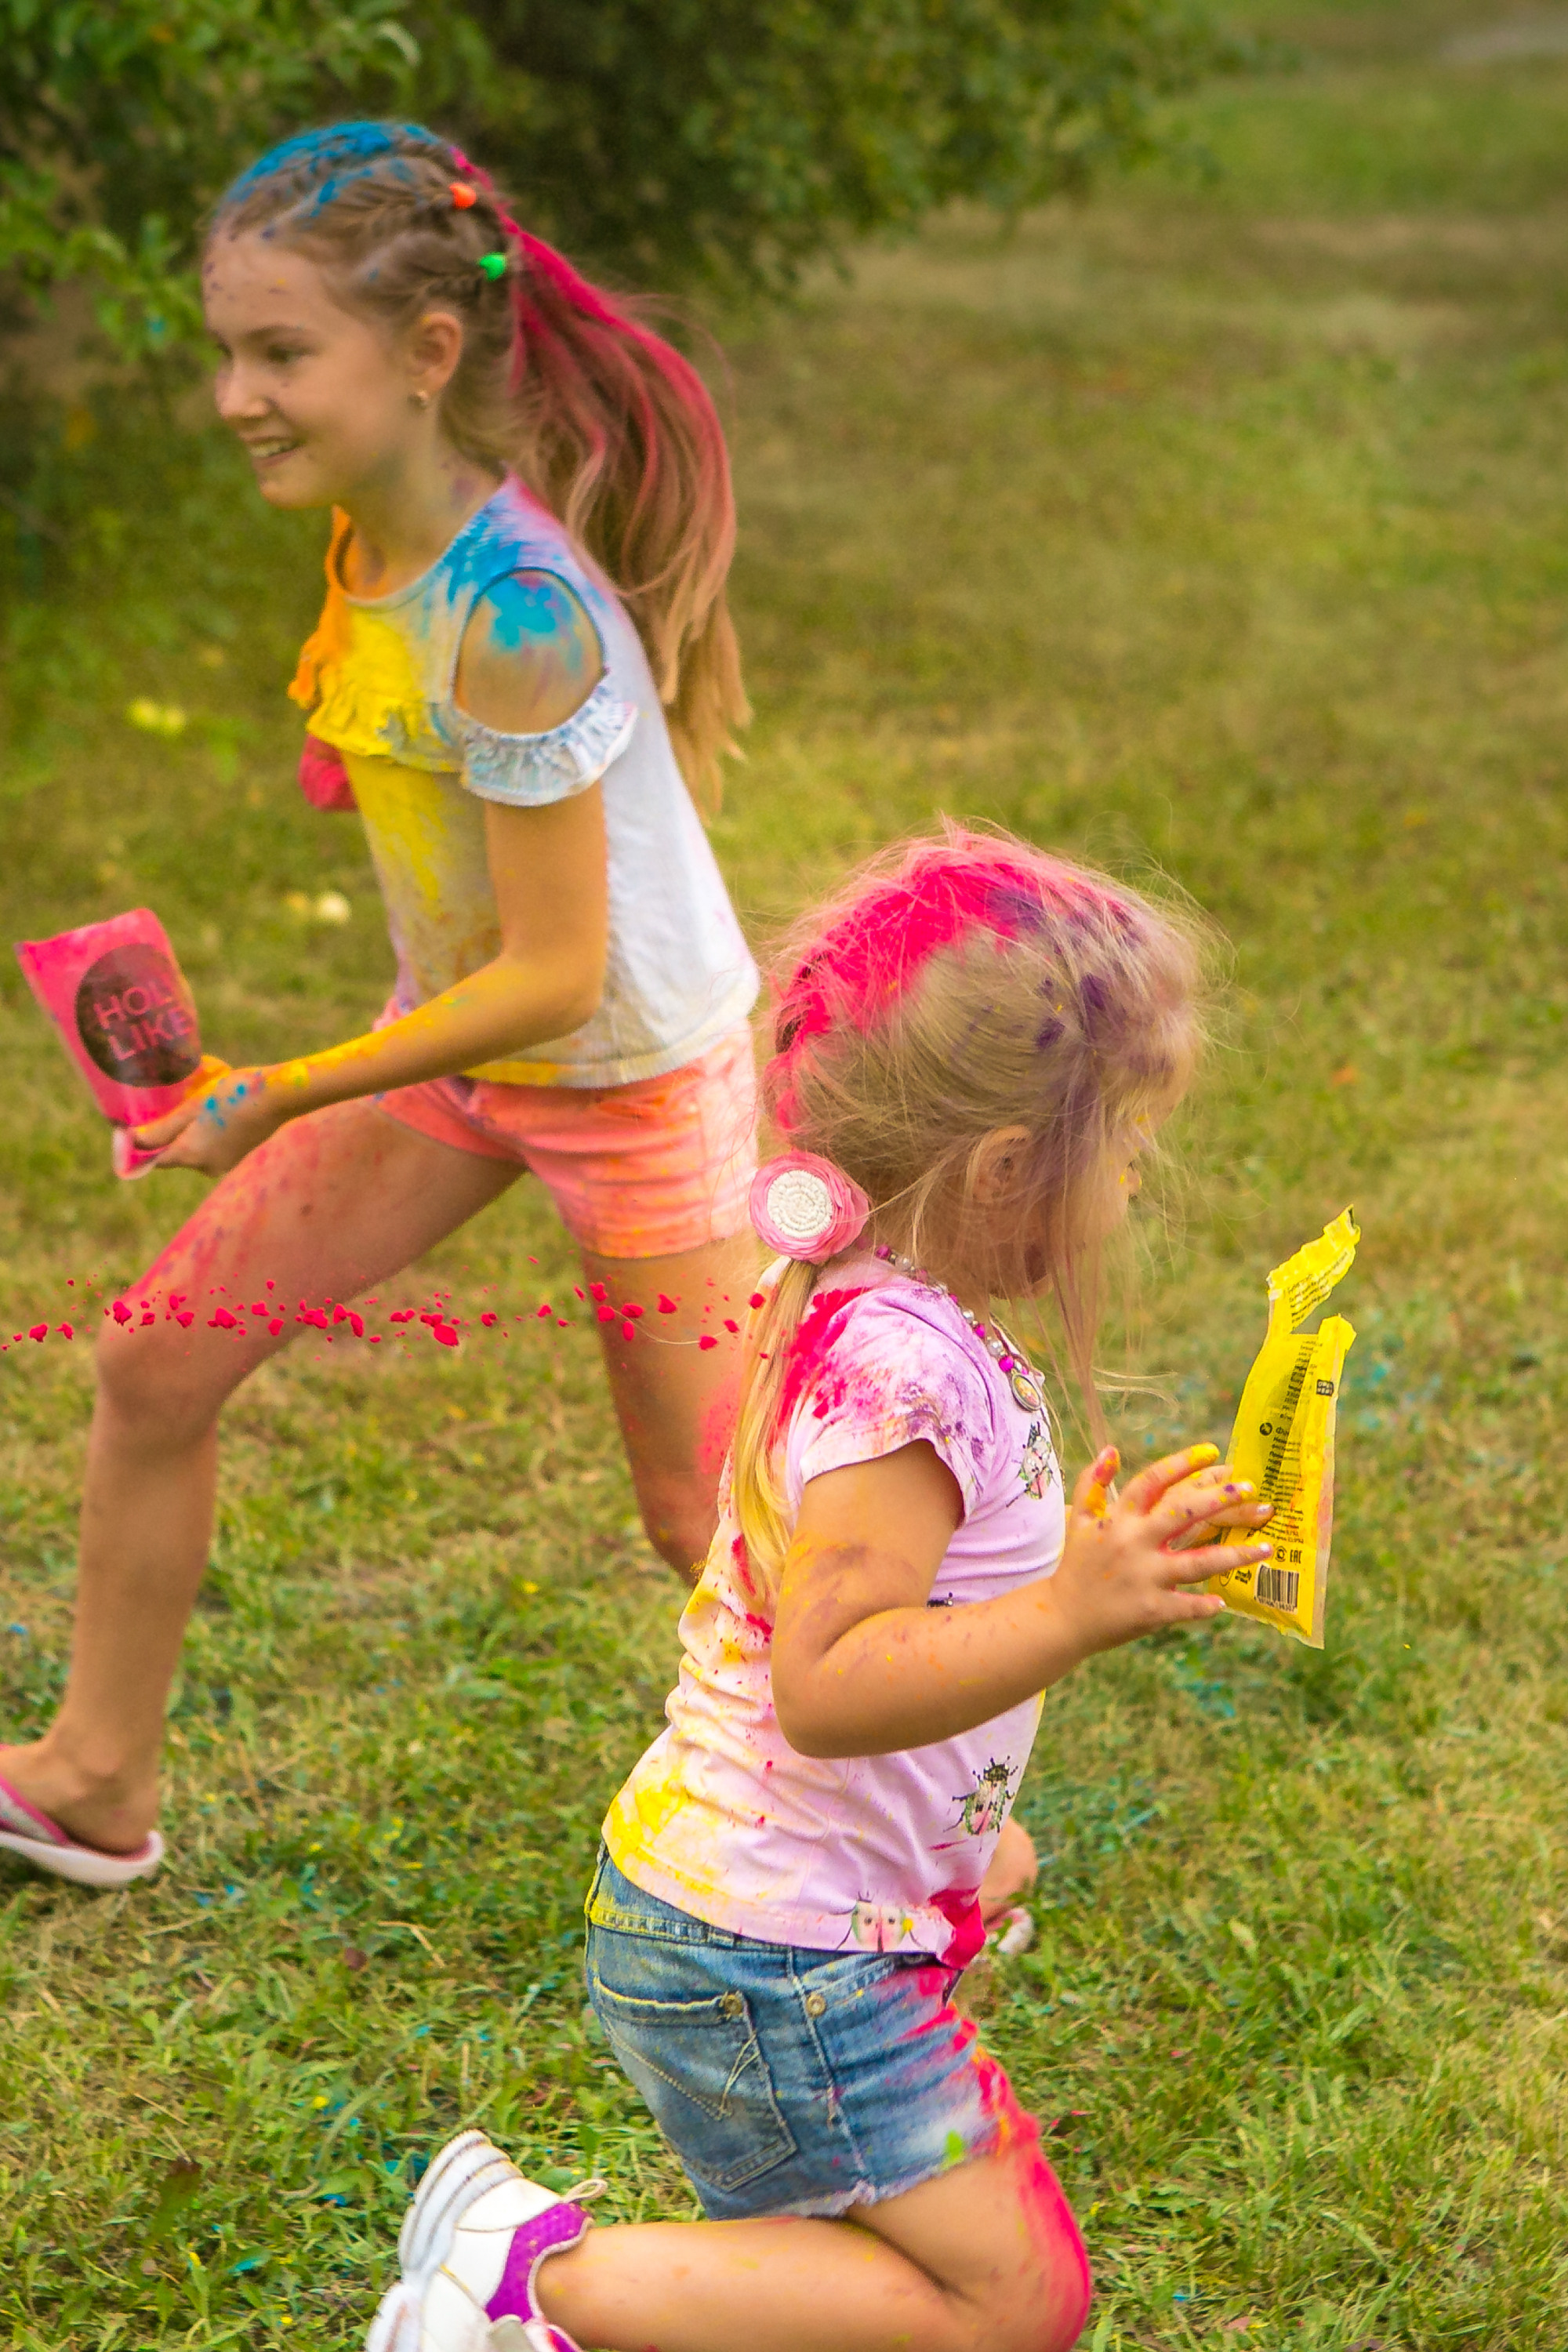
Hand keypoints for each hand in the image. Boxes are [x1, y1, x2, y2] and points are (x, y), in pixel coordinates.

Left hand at [132, 1061, 291, 1175]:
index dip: (136, 1145)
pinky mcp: (235, 1155)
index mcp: (191, 1155)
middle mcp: (205, 1166)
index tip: (127, 1125)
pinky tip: (205, 1110)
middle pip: (171, 1153)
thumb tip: (134, 1140)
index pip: (152, 1160)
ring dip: (182, 1131)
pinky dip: (200, 1132)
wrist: (277, 1097)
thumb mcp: (193, 1107)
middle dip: (162, 1134)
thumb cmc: (232, 1096)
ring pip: (190, 1149)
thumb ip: (163, 1127)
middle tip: (156, 1107)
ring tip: (182, 1104)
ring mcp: (222, 1163)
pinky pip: (207, 1146)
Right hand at [1048, 1442, 1272, 1658]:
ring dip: (1235, 1555)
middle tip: (1249, 1489)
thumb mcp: (1080, 1520)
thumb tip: (1111, 1449)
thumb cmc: (1078, 1565)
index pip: (1153, 1481)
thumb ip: (1092, 1482)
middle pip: (1183, 1513)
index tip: (1213, 1452)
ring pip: (1198, 1562)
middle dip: (1219, 1499)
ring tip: (1267, 1547)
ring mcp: (1145, 1577)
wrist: (1064, 1618)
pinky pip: (1187, 1606)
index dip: (1182, 1463)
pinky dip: (1205, 1605)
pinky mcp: (1152, 1609)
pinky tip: (1225, 1600)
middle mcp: (1134, 1543)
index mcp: (1119, 1519)